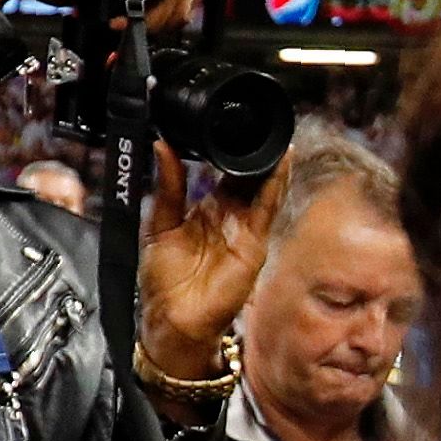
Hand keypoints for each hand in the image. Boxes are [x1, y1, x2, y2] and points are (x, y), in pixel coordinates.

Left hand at [136, 145, 272, 395]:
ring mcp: (245, 230)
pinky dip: (276, 184)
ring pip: (263, 189)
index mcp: (206, 211)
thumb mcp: (160, 224)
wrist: (173, 321)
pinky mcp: (254, 244)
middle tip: (256, 120)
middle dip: (254, 151)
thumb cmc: (165, 283)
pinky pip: (268, 209)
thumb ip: (168, 186)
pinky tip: (280, 162)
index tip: (227, 124)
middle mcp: (229, 218)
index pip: (224, 174)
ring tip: (275, 132)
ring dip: (271, 162)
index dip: (228, 150)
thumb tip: (162, 146)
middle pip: (248, 178)